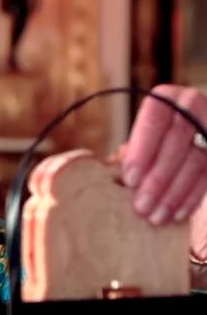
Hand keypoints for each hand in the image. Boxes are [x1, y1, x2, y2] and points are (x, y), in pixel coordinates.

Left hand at [122, 84, 206, 224]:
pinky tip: (177, 214)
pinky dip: (192, 197)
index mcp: (167, 98)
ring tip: (156, 217)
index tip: (130, 180)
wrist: (195, 134)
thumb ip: (133, 153)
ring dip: (174, 193)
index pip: (154, 121)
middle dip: (157, 179)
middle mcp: (193, 104)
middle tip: (141, 207)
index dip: (142, 151)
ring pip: (196, 161)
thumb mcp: (143, 140)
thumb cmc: (154, 143)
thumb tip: (119, 180)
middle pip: (176, 143)